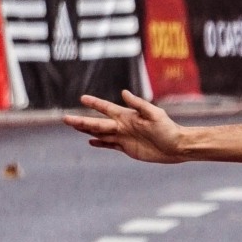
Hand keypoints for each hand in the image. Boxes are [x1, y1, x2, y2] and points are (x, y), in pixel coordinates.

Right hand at [65, 90, 188, 162]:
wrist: (176, 146)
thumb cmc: (168, 128)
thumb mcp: (154, 114)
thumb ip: (138, 104)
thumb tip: (123, 93)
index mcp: (127, 116)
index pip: (106, 108)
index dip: (94, 104)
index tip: (82, 98)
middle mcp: (122, 125)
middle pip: (97, 123)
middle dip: (81, 121)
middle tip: (65, 119)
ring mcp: (123, 137)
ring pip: (100, 134)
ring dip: (86, 131)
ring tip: (73, 127)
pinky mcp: (127, 149)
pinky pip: (110, 145)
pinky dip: (100, 143)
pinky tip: (90, 142)